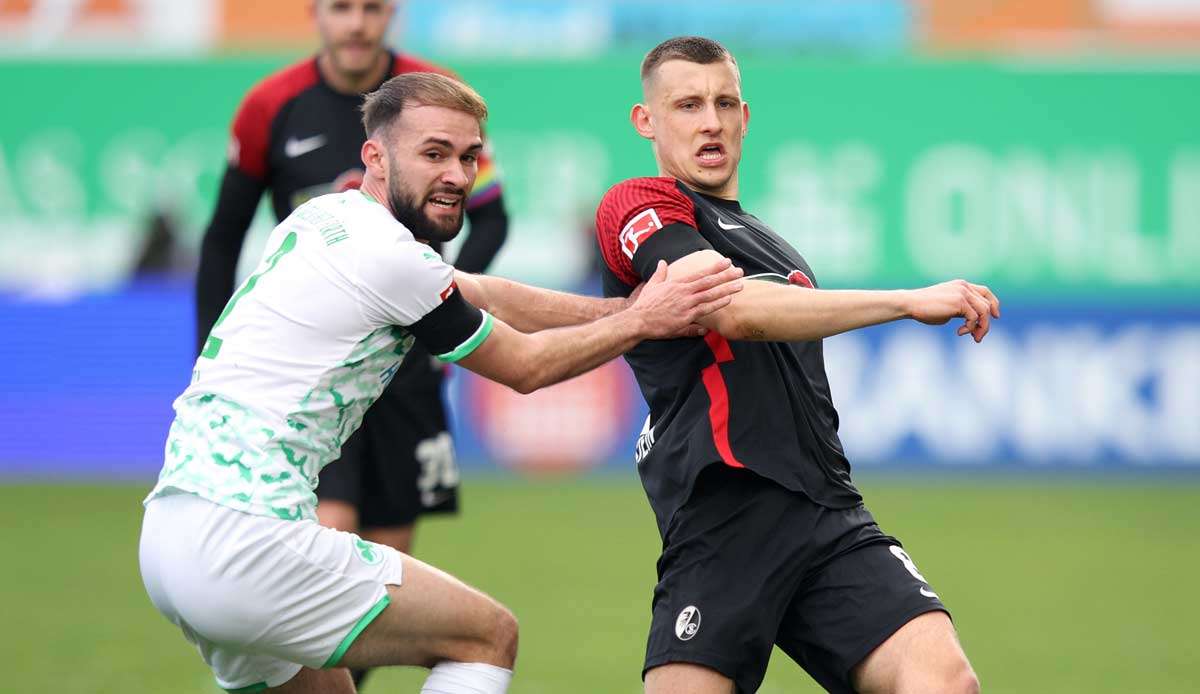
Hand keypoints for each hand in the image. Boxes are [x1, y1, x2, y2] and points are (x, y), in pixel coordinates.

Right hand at [629, 259, 743, 338]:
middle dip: (725, 276)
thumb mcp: (652, 285)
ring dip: (726, 289)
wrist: (638, 320)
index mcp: (677, 283)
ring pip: (710, 294)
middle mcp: (683, 291)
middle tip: (740, 271)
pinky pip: (705, 309)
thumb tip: (662, 263)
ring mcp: (685, 304)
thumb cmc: (645, 304)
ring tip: (740, 285)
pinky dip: (717, 304)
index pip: (700, 273)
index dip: (715, 267)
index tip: (727, 262)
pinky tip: (728, 300)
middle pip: (709, 281)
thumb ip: (660, 273)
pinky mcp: (686, 316)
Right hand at [906, 280, 1000, 342]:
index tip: (995, 316)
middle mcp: (964, 287)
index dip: (993, 304)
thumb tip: (972, 323)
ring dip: (982, 327)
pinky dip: (970, 328)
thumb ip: (960, 310)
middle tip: (978, 337)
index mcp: (961, 286)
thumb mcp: (946, 308)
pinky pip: (974, 317)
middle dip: (986, 323)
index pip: (985, 292)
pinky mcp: (960, 301)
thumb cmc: (924, 309)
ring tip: (974, 338)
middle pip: (987, 305)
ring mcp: (963, 293)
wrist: (910, 304)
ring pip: (984, 311)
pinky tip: (959, 332)